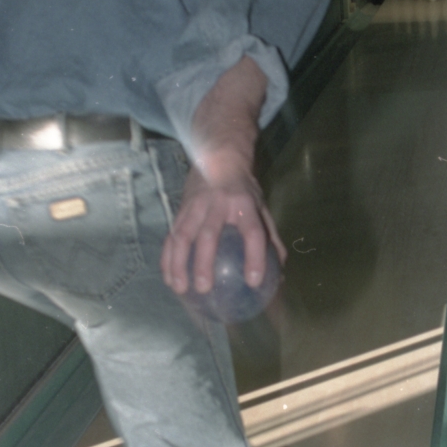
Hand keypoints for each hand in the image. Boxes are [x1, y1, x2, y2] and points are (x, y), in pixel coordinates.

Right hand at [160, 162, 285, 296]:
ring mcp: (196, 205)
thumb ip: (270, 239)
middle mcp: (219, 204)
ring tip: (180, 288)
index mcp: (245, 204)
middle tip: (204, 288)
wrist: (220, 157)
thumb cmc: (244, 190)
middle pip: (209, 235)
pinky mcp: (180, 208)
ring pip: (183, 235)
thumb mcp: (262, 208)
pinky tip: (168, 278)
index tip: (254, 282)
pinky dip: (167, 257)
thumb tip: (279, 275)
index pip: (252, 232)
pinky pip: (171, 235)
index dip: (254, 257)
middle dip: (204, 263)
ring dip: (178, 263)